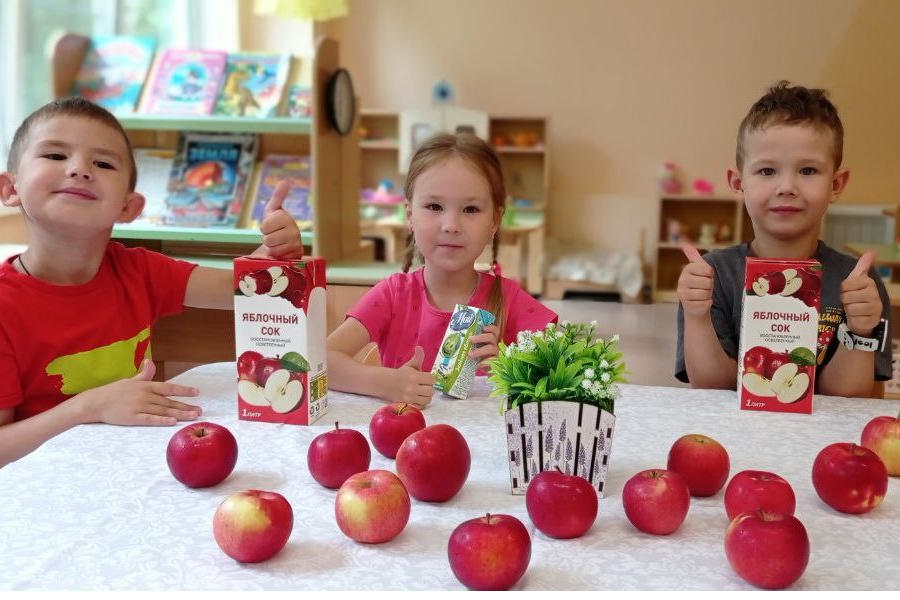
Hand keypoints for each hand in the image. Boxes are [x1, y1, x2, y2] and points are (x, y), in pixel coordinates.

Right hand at [78, 360, 201, 425]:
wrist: (94, 402)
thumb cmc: (113, 392)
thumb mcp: (130, 380)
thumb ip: (144, 374)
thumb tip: (150, 361)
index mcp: (145, 386)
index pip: (168, 387)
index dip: (184, 390)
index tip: (197, 392)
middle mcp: (144, 395)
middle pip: (169, 401)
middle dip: (186, 406)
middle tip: (200, 410)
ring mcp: (139, 406)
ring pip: (163, 410)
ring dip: (180, 414)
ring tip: (193, 417)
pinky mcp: (132, 418)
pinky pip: (150, 419)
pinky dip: (162, 420)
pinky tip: (173, 422)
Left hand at [253, 180, 304, 258]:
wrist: (283, 243)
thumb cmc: (275, 225)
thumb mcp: (272, 210)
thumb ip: (278, 195)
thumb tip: (286, 180)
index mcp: (286, 217)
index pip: (264, 226)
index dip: (264, 228)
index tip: (270, 226)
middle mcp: (294, 229)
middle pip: (267, 238)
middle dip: (267, 238)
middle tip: (274, 236)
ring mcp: (296, 243)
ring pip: (272, 248)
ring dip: (271, 247)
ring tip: (278, 243)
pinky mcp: (296, 255)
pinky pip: (278, 257)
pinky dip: (277, 255)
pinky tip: (282, 251)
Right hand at [393, 346, 434, 407]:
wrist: (386, 383)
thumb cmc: (401, 374)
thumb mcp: (410, 365)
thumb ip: (418, 357)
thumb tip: (419, 347)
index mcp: (414, 376)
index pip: (432, 379)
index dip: (430, 379)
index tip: (426, 378)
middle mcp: (412, 388)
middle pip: (431, 390)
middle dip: (429, 388)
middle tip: (424, 386)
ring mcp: (409, 397)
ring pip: (428, 399)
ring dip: (426, 396)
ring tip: (422, 392)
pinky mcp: (407, 404)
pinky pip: (421, 406)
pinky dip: (421, 403)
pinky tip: (418, 398)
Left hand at [469, 324, 499, 370]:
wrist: (484, 369)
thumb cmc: (478, 356)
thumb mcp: (475, 347)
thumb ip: (471, 342)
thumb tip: (458, 338)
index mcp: (491, 340)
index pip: (494, 331)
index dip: (490, 328)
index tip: (483, 328)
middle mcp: (495, 345)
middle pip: (491, 337)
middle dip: (480, 337)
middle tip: (470, 339)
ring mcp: (496, 354)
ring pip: (491, 348)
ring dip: (479, 351)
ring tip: (470, 354)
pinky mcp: (496, 363)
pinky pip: (492, 361)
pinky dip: (484, 362)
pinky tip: (478, 364)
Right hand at [677, 242, 713, 316]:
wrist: (694, 303)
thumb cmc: (699, 284)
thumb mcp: (698, 268)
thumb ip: (693, 255)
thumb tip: (684, 244)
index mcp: (686, 270)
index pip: (707, 270)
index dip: (710, 274)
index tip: (705, 276)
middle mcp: (682, 281)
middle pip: (708, 283)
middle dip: (710, 286)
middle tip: (703, 287)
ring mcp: (683, 294)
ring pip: (706, 293)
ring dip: (708, 295)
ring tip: (702, 294)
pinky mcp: (688, 306)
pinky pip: (706, 303)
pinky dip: (707, 303)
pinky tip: (701, 302)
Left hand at [841, 251, 881, 335]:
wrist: (864, 314)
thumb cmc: (857, 294)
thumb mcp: (857, 279)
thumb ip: (862, 266)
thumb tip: (872, 251)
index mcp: (868, 283)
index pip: (846, 284)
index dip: (842, 288)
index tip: (846, 290)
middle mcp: (874, 294)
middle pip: (847, 297)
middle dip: (844, 300)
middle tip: (849, 300)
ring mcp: (875, 308)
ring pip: (851, 309)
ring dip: (848, 310)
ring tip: (852, 308)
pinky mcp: (872, 320)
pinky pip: (855, 319)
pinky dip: (853, 319)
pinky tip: (857, 316)